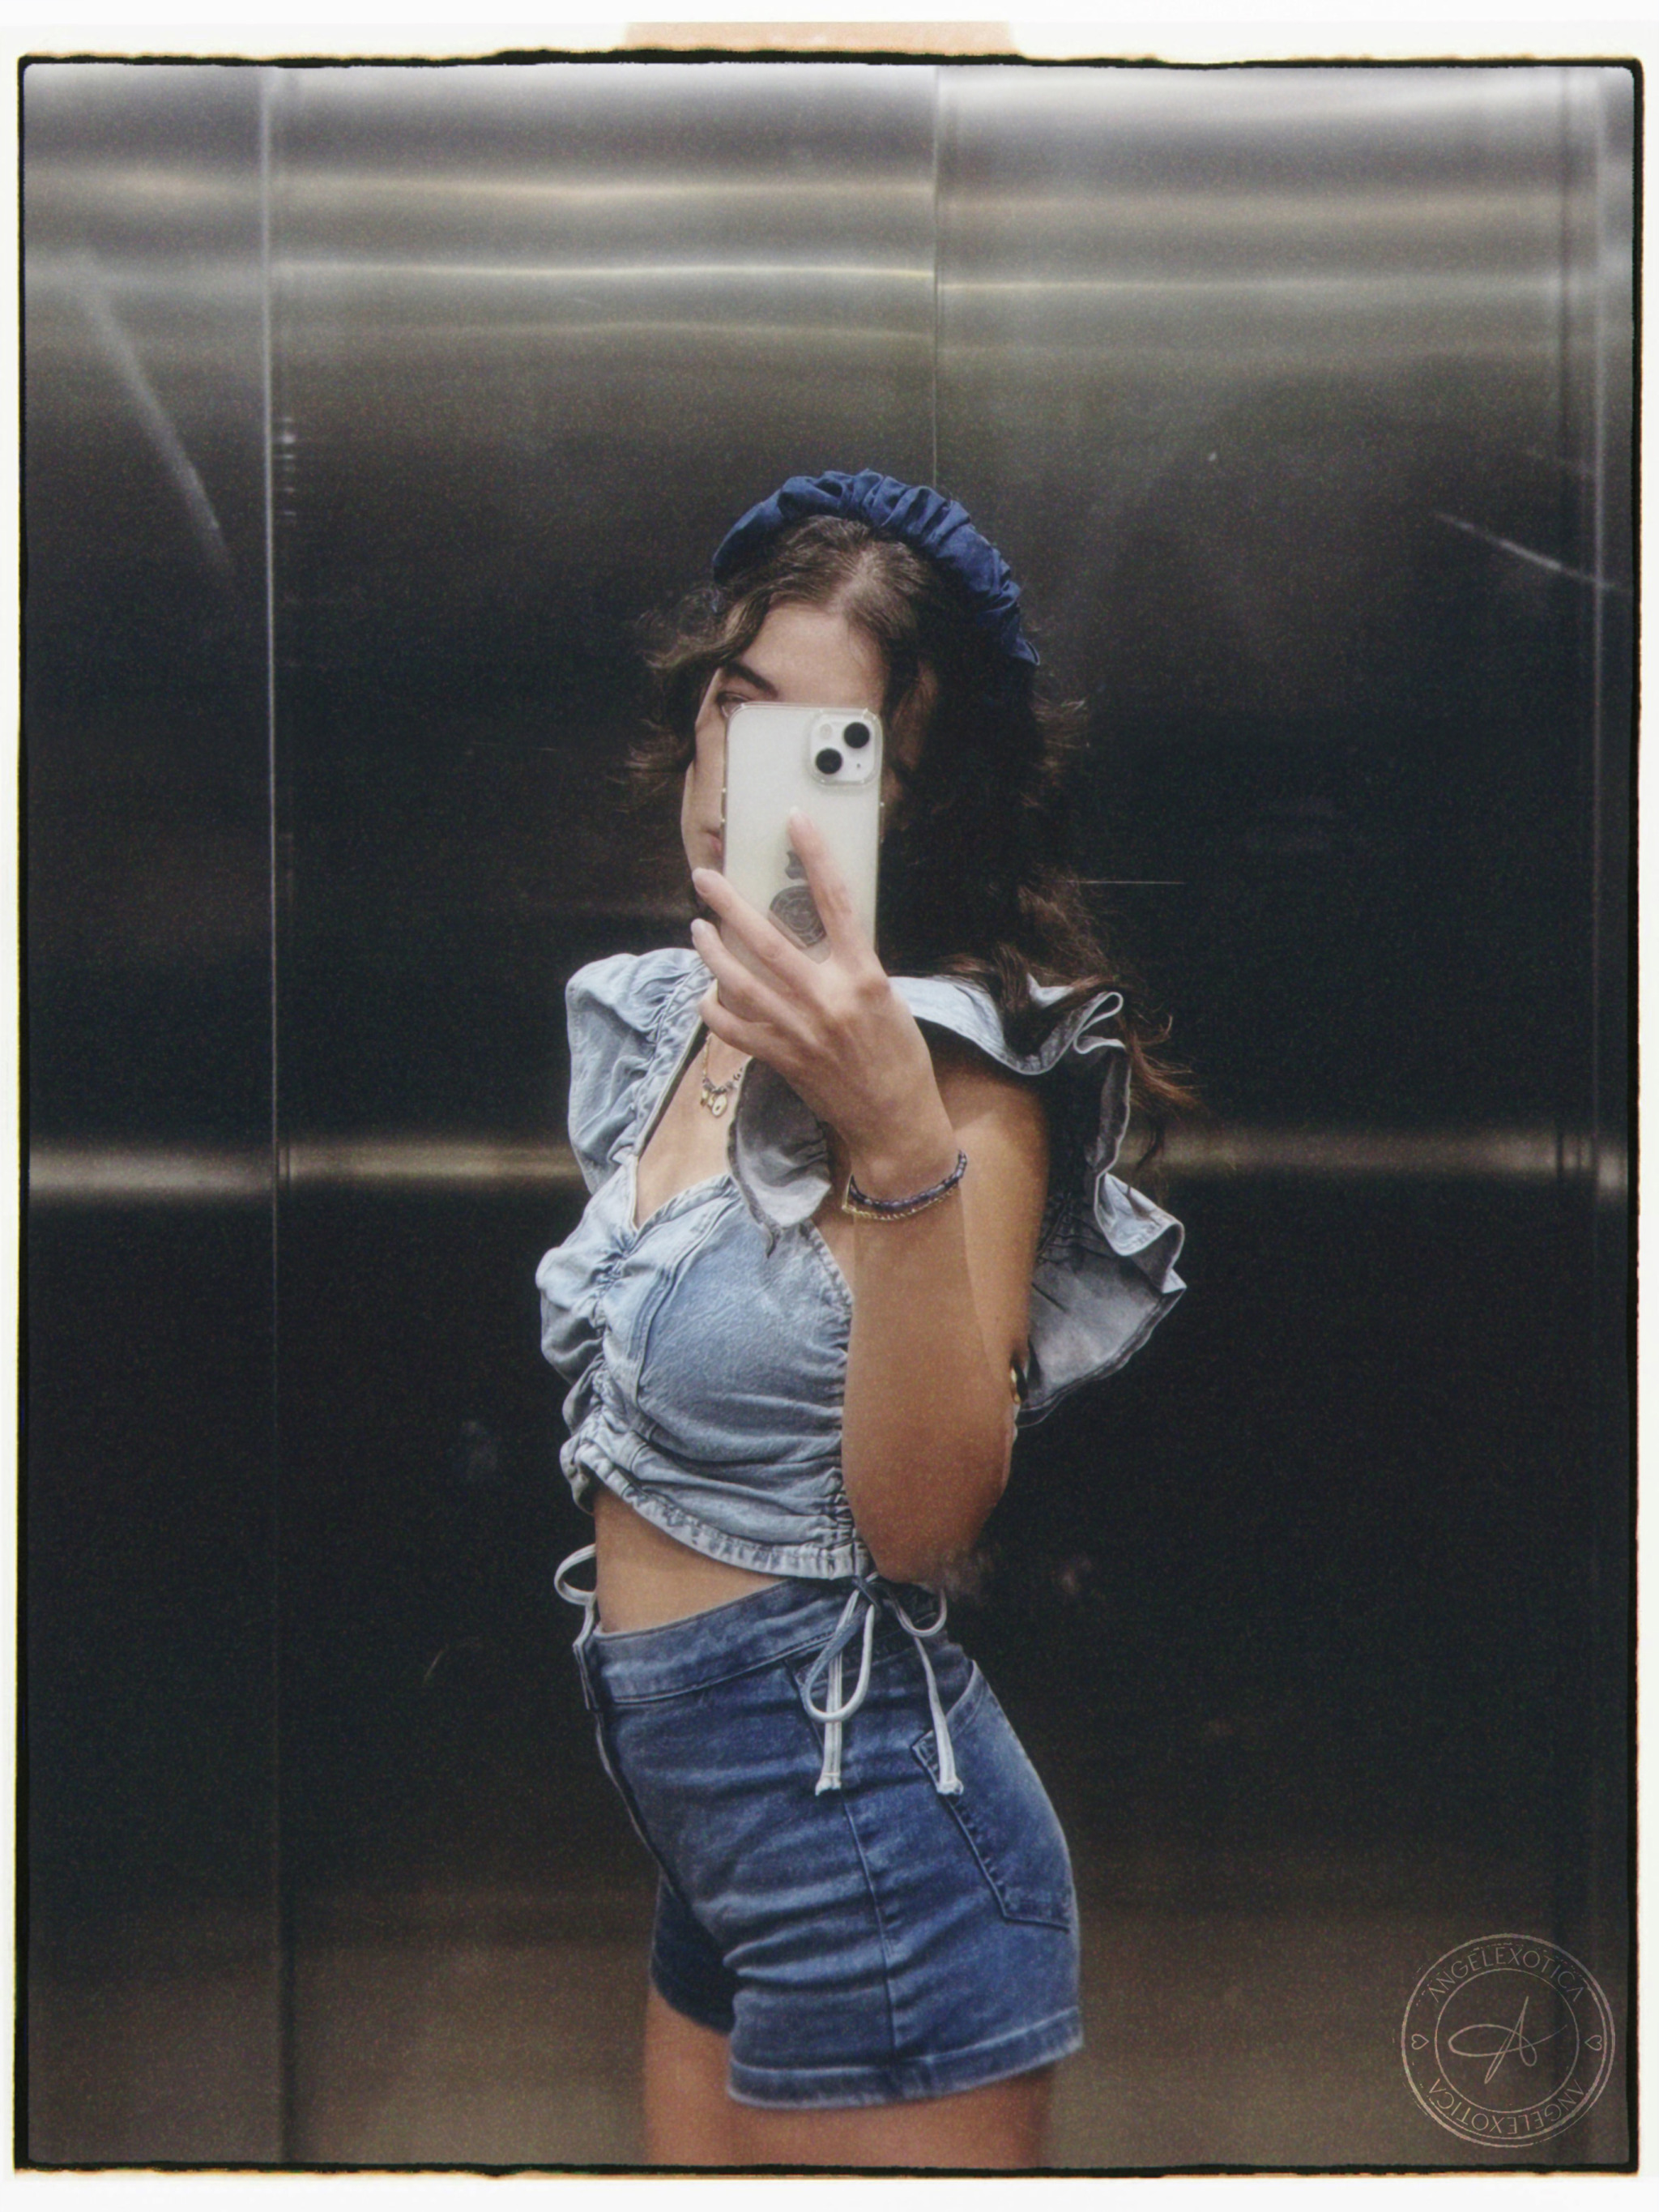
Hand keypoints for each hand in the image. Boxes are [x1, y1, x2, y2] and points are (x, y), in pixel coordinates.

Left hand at [689, 812, 958, 1194]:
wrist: (894, 1121)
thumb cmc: (899, 1058)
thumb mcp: (889, 1000)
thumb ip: (852, 966)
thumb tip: (818, 934)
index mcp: (863, 977)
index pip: (836, 902)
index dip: (815, 856)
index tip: (794, 821)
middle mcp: (827, 1000)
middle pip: (767, 939)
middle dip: (729, 904)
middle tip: (705, 878)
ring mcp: (798, 1031)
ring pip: (739, 980)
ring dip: (711, 951)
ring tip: (698, 929)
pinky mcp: (780, 1059)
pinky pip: (733, 1027)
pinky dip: (715, 1008)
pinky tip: (709, 992)